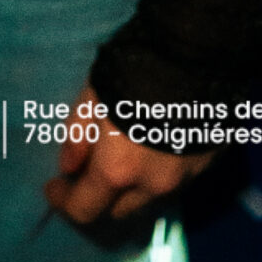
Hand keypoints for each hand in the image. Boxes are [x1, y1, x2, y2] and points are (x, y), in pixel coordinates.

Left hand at [43, 80, 209, 227]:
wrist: (197, 52)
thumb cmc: (135, 68)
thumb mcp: (92, 94)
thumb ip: (77, 135)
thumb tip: (69, 165)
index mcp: (118, 170)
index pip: (84, 209)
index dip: (63, 200)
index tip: (54, 185)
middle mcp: (151, 186)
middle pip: (118, 209)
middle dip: (100, 194)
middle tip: (90, 167)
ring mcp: (183, 180)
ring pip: (149, 197)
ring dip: (133, 185)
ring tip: (127, 150)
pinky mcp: (207, 165)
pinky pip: (175, 181)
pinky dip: (159, 171)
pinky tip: (157, 142)